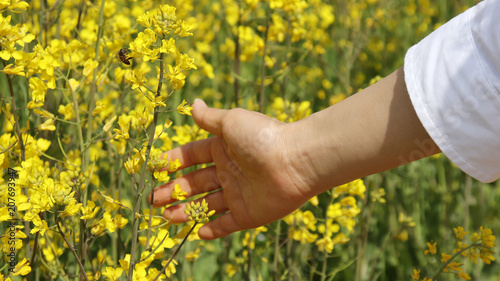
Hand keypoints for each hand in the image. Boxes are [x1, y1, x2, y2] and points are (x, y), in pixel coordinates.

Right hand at [150, 99, 312, 239]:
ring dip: (184, 210)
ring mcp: (238, 194)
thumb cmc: (262, 136)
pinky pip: (227, 224)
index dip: (172, 161)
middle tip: (152, 200)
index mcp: (223, 148)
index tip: (154, 167)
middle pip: (194, 183)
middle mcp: (228, 171)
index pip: (192, 156)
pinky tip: (197, 232)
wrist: (295, 161)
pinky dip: (213, 229)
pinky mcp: (248, 214)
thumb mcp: (232, 122)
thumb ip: (210, 118)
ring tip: (164, 216)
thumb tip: (193, 103)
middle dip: (172, 190)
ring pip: (205, 204)